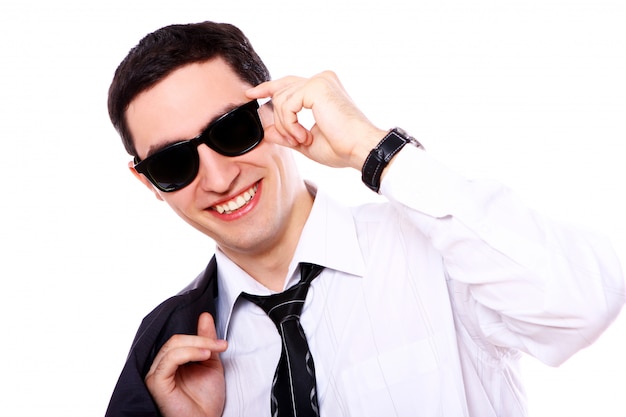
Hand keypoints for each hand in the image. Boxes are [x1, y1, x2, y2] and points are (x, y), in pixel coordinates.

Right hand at [145, 312, 227, 416]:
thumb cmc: (205, 401)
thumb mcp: (210, 363)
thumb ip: (206, 340)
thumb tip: (205, 316)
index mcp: (171, 362)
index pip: (180, 339)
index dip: (201, 335)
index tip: (221, 342)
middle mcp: (161, 366)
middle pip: (176, 340)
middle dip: (201, 339)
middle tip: (220, 345)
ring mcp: (156, 374)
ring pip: (173, 346)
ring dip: (198, 344)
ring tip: (213, 350)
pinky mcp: (156, 382)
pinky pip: (169, 359)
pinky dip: (188, 353)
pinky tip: (204, 356)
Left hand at [247, 71, 387, 170]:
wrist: (361, 149)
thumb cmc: (342, 148)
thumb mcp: (307, 142)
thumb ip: (287, 134)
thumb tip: (267, 130)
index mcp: (322, 89)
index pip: (288, 83)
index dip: (268, 87)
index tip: (251, 93)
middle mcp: (321, 80)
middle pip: (281, 90)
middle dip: (279, 118)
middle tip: (295, 140)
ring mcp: (319, 81)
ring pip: (281, 100)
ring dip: (287, 126)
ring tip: (304, 140)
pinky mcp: (316, 87)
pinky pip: (286, 105)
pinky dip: (290, 125)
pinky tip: (304, 136)